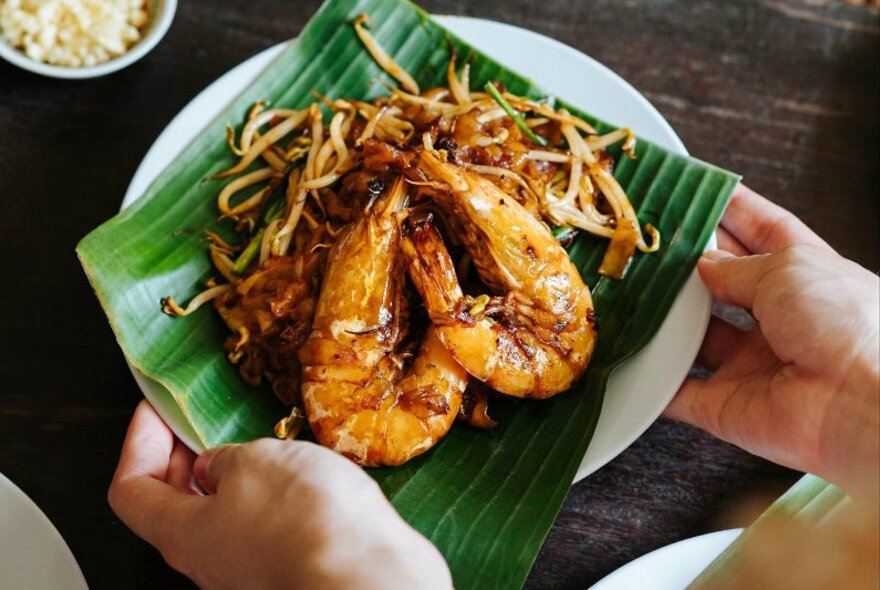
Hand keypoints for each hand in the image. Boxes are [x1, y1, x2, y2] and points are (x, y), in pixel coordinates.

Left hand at [108, 401, 451, 589]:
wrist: (367, 572)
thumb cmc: (304, 521)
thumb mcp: (254, 461)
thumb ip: (227, 459)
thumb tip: (219, 467)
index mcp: (182, 532)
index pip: (131, 489)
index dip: (139, 442)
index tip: (155, 410)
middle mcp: (209, 559)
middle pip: (173, 508)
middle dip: (183, 459)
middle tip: (198, 424)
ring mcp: (249, 568)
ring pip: (223, 519)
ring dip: (230, 478)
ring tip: (255, 446)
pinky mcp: (289, 566)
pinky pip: (265, 529)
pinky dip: (267, 498)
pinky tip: (296, 476)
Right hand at [665, 185, 878, 499]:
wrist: (861, 404)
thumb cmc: (848, 326)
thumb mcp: (788, 268)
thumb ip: (735, 266)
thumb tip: (703, 263)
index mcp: (806, 277)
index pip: (763, 232)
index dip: (730, 210)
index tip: (696, 192)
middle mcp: (781, 320)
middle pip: (724, 285)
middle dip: (690, 265)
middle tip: (654, 245)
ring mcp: (752, 364)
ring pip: (696, 338)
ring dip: (668, 321)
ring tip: (636, 294)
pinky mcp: (728, 405)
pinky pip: (681, 394)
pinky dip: (656, 384)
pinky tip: (633, 359)